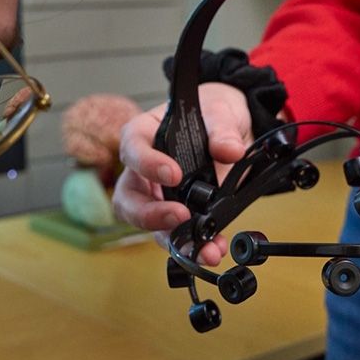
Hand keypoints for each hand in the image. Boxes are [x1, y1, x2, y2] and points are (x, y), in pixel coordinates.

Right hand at [112, 82, 252, 264]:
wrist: (231, 129)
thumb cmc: (211, 112)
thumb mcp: (219, 111)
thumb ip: (223, 129)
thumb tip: (230, 150)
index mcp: (144, 134)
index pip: (132, 149)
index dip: (147, 164)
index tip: (174, 175)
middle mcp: (144, 170)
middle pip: (128, 198)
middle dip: (149, 214)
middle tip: (179, 216)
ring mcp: (158, 195)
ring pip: (150, 224)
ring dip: (174, 239)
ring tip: (202, 248)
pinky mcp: (178, 212)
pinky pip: (177, 235)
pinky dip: (194, 247)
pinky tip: (213, 248)